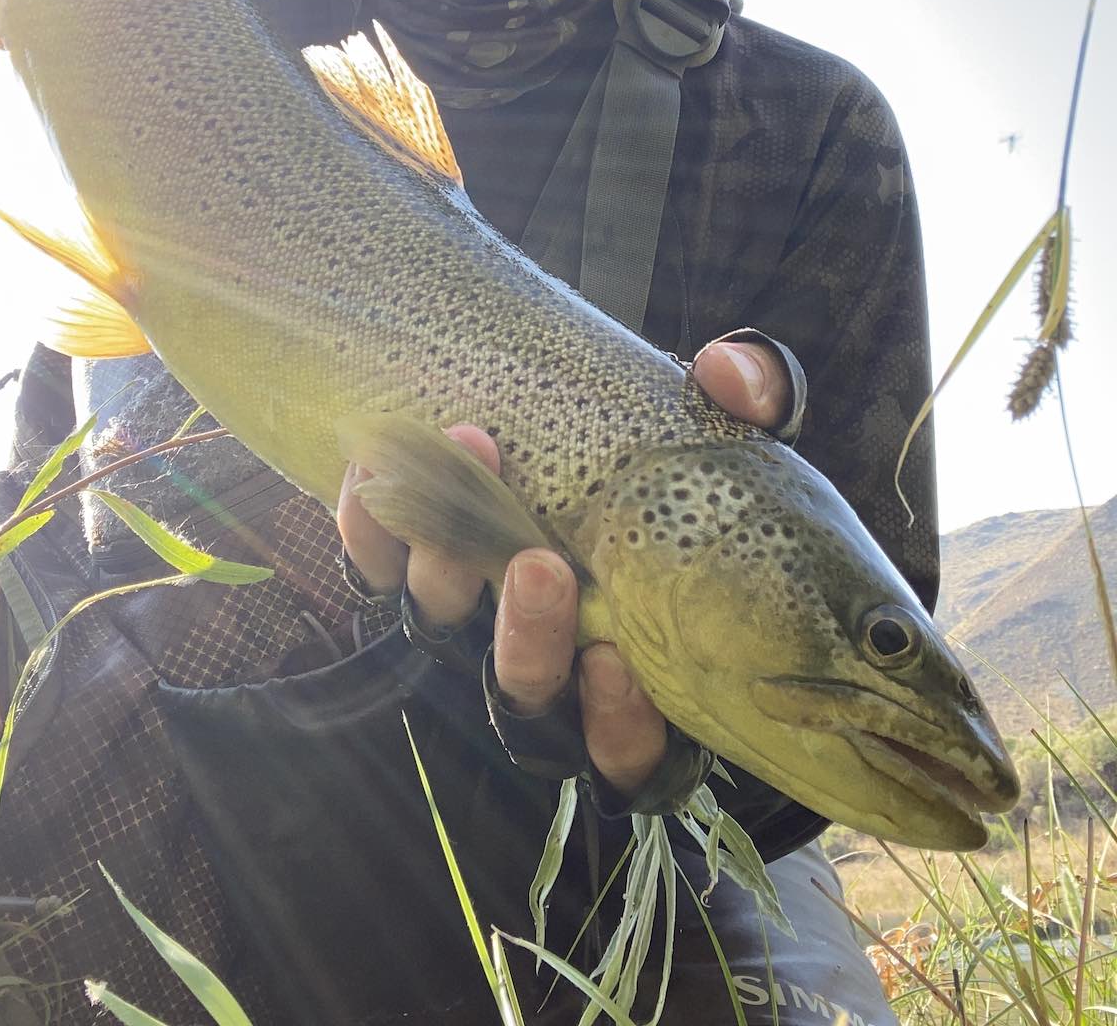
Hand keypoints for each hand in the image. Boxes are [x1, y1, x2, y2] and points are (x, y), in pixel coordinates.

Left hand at [338, 337, 791, 800]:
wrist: (584, 447)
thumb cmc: (676, 473)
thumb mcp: (729, 435)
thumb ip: (754, 400)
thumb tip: (731, 370)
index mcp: (636, 676)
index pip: (626, 751)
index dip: (619, 723)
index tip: (618, 664)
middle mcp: (548, 672)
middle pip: (524, 697)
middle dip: (529, 638)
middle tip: (539, 564)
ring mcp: (467, 629)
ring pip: (442, 635)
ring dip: (445, 567)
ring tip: (470, 466)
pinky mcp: (407, 580)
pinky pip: (371, 579)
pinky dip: (366, 534)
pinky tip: (370, 474)